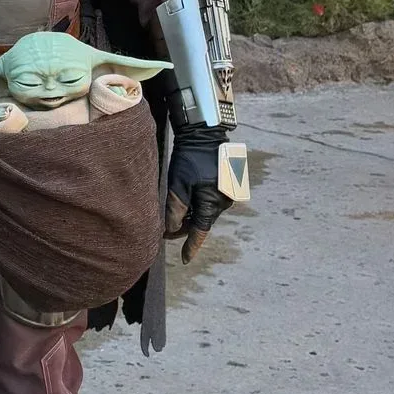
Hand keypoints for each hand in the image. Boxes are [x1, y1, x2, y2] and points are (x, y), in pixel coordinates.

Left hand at [169, 125, 233, 261]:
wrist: (204, 133)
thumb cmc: (190, 159)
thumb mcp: (178, 185)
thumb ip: (175, 210)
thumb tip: (171, 229)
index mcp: (213, 204)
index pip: (200, 231)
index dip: (191, 246)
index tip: (185, 260)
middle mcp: (224, 201)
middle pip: (202, 221)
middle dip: (185, 228)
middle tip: (166, 232)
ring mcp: (226, 193)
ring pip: (205, 211)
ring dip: (190, 216)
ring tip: (173, 218)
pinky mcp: (225, 184)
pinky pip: (209, 201)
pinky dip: (197, 206)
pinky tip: (185, 204)